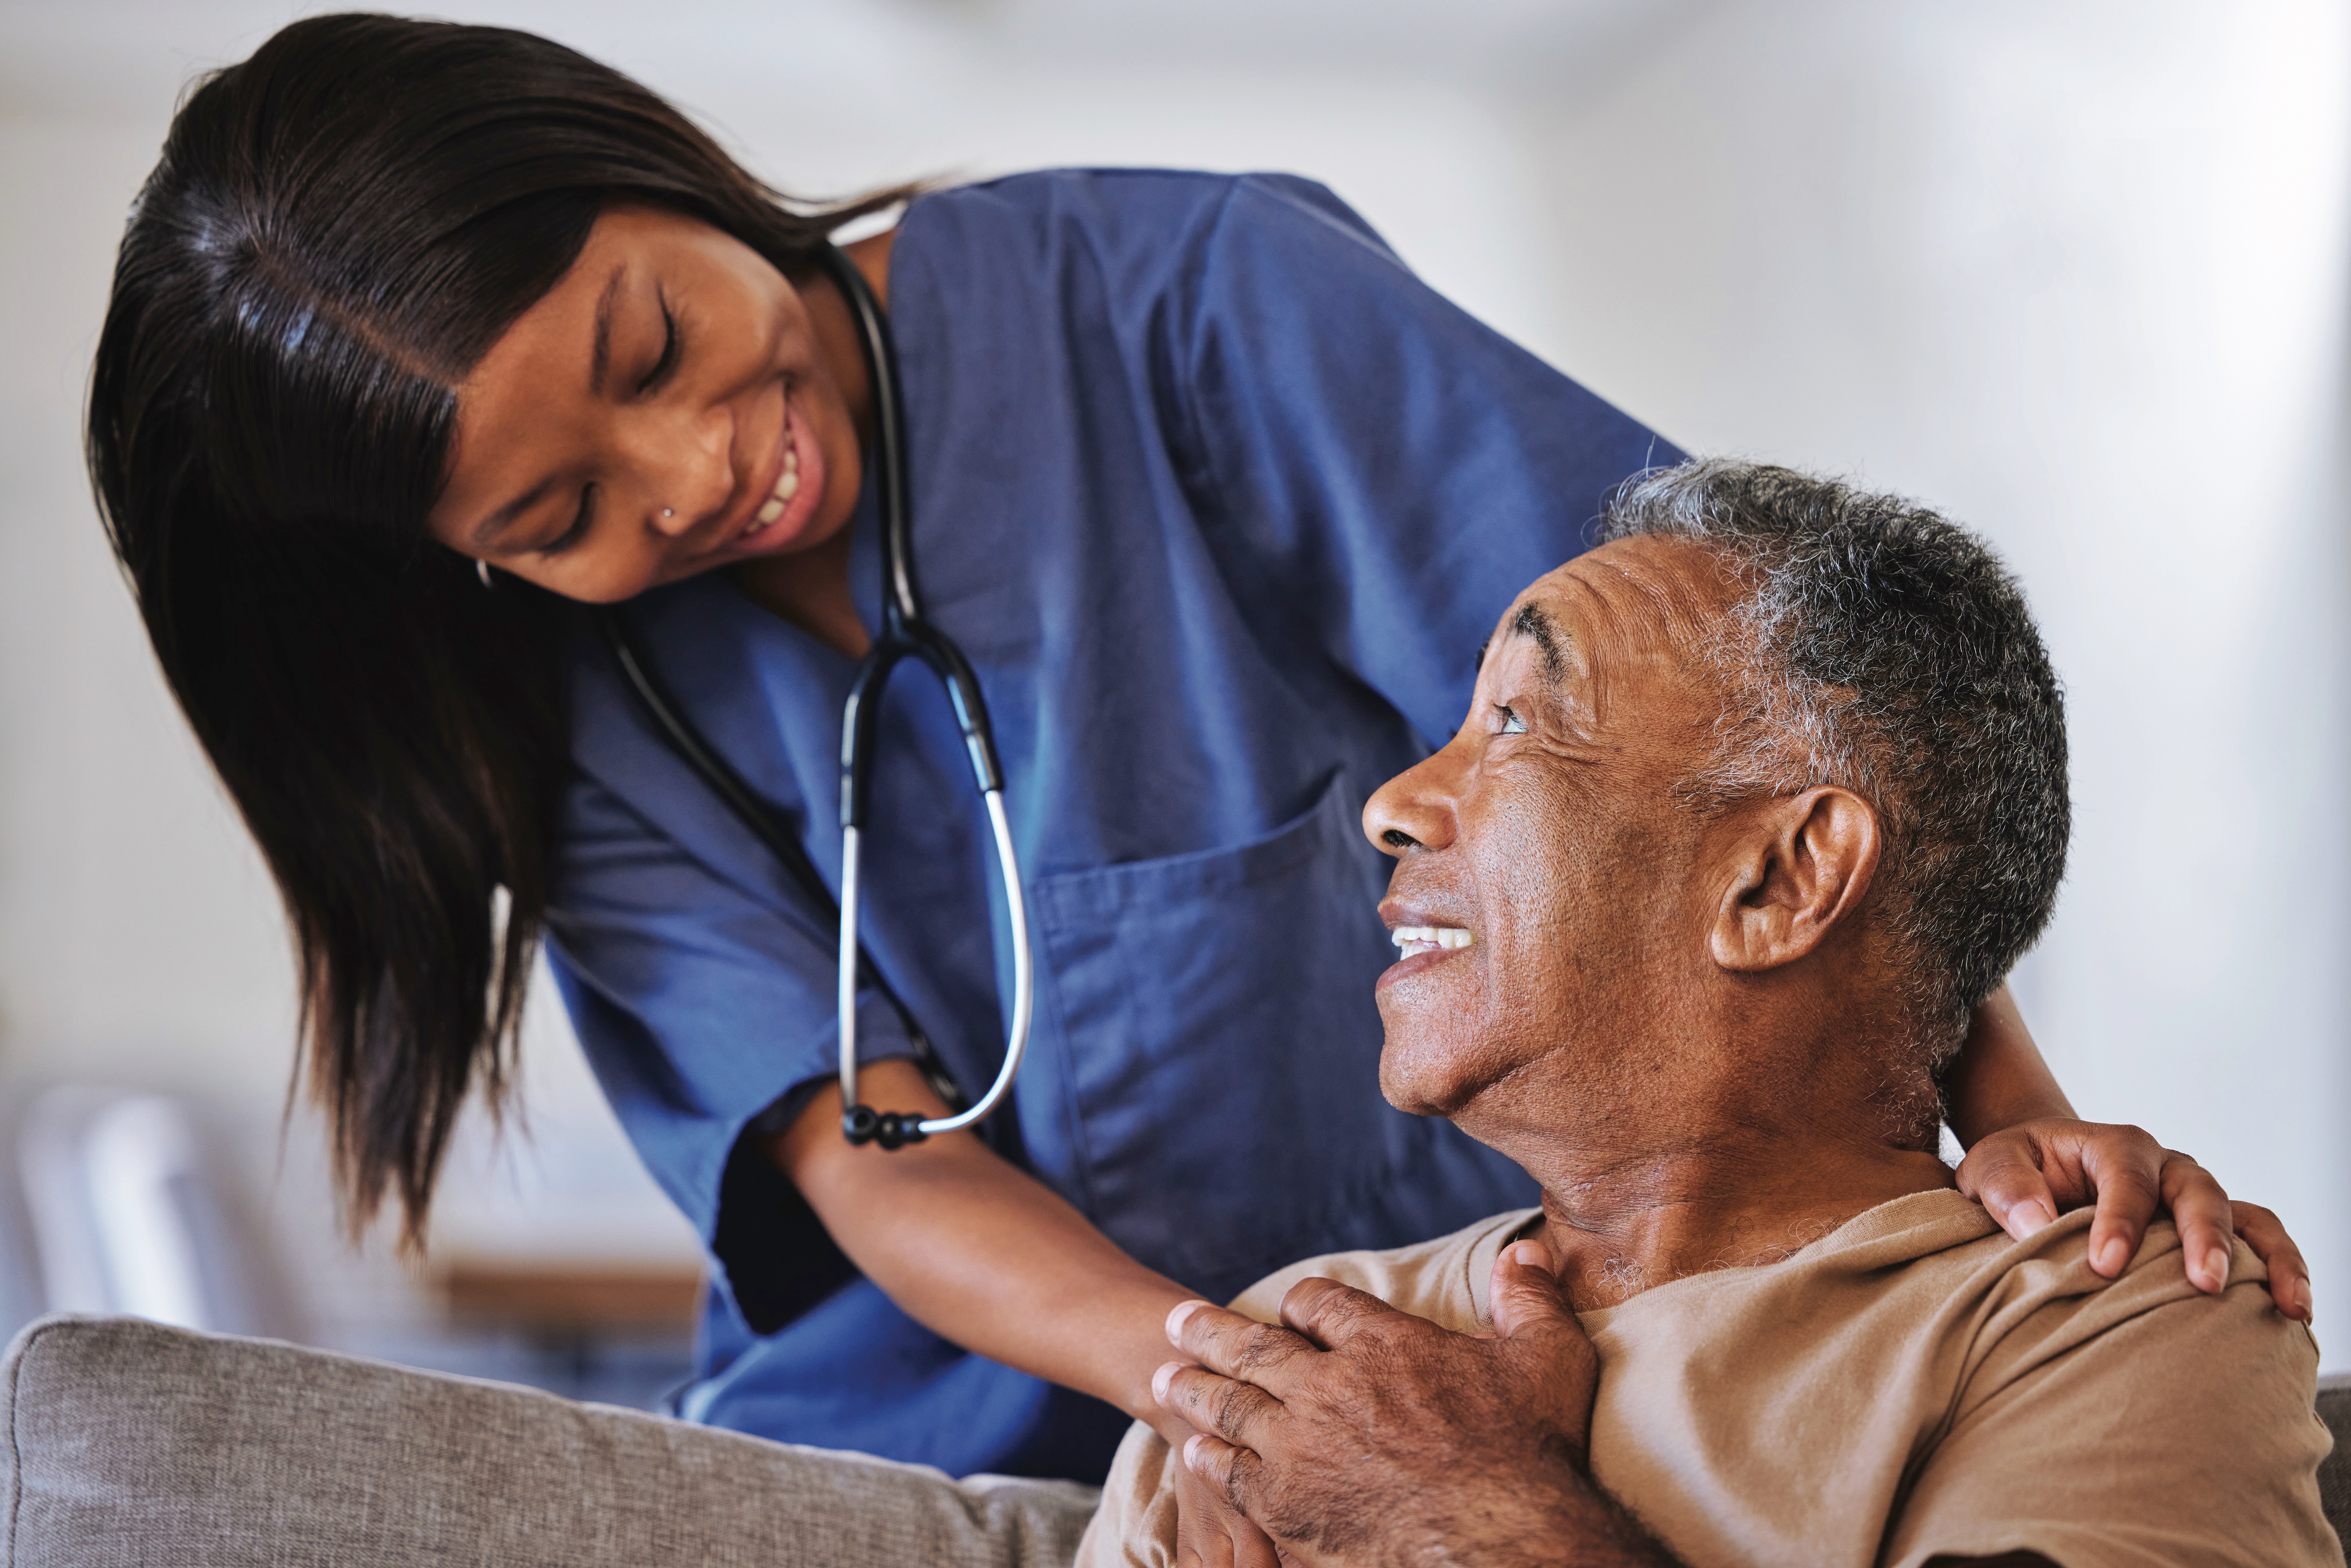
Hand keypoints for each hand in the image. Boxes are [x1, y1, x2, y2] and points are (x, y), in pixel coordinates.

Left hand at [1152, 1241, 1676, 1567]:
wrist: (1498, 1543)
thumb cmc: (1528, 1455)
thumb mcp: (1547, 1361)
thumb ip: (1532, 1302)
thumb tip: (1529, 1252)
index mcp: (1383, 1344)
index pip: (1321, 1303)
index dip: (1302, 1303)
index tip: (1291, 1306)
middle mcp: (1329, 1386)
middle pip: (1254, 1346)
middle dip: (1212, 1331)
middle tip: (1178, 1321)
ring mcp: (1299, 1446)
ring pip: (1229, 1404)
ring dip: (1194, 1387)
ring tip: (1165, 1375)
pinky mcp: (1285, 1503)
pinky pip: (1232, 1471)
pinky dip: (1209, 1457)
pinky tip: (1194, 1451)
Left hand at [1955, 1118, 2310, 1319]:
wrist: (2038, 1174)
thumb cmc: (2016, 1172)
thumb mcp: (1990, 1166)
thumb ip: (2004, 1187)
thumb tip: (2032, 1223)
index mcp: (2113, 1145)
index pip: (2126, 1177)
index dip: (2119, 1220)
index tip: (2105, 1265)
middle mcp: (2165, 1167)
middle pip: (2197, 1192)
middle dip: (2203, 1237)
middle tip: (2203, 1284)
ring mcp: (2193, 1198)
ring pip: (2244, 1215)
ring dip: (2267, 1257)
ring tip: (2286, 1304)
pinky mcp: (2208, 1231)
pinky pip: (2257, 1241)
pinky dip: (2280, 1269)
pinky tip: (2294, 1311)